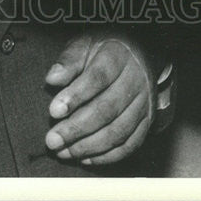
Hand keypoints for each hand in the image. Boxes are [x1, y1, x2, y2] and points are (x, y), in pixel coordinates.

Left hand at [44, 35, 153, 164]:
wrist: (138, 53)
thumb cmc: (104, 50)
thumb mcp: (85, 43)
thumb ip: (69, 60)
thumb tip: (52, 78)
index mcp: (118, 55)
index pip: (98, 77)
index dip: (75, 96)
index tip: (53, 111)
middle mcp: (136, 80)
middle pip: (107, 109)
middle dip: (76, 128)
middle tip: (52, 140)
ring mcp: (144, 102)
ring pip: (118, 131)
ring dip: (88, 146)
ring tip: (63, 151)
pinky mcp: (148, 121)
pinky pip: (130, 144)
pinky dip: (107, 156)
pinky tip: (85, 157)